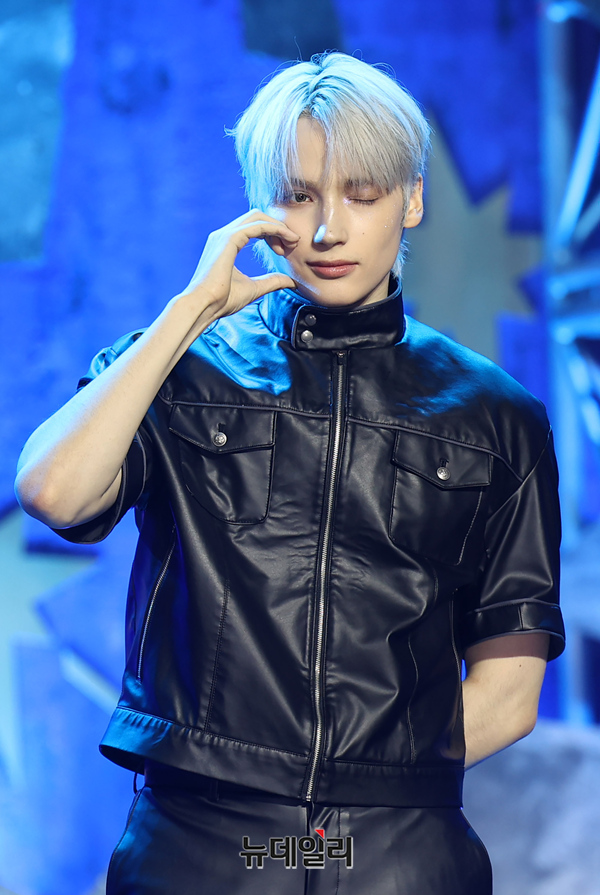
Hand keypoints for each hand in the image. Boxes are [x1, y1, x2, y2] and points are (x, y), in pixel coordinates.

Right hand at [177, 209, 298, 317]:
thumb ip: (271, 281)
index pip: (254, 227)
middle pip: (257, 216)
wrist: (204, 306)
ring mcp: (224, 235)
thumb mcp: (254, 288)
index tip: (285, 250)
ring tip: (293, 241)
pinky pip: (257, 226)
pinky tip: (286, 240)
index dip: (273, 234)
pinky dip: (275, 229)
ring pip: (258, 217)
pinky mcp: (229, 239)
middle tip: (293, 243)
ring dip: (278, 226)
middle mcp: (224, 235)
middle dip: (278, 227)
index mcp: (226, 244)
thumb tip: (290, 280)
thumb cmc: (221, 300)